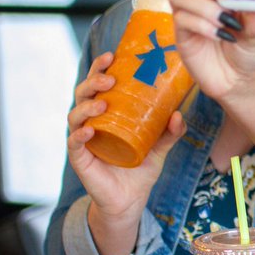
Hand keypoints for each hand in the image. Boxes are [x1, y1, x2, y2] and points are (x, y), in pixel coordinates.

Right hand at [67, 52, 185, 254]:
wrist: (130, 200)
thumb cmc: (140, 167)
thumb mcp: (160, 146)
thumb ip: (171, 131)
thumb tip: (180, 113)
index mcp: (107, 112)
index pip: (99, 84)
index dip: (101, 67)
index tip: (113, 55)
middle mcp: (91, 121)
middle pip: (84, 93)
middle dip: (94, 81)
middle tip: (110, 78)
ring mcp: (83, 139)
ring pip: (76, 114)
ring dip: (88, 105)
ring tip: (103, 102)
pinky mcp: (80, 158)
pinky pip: (75, 142)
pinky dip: (81, 134)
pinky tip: (90, 130)